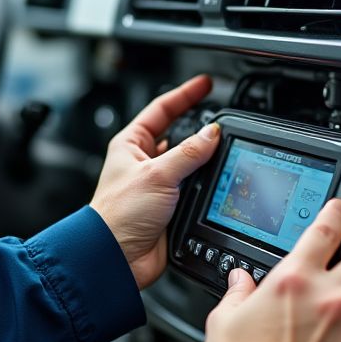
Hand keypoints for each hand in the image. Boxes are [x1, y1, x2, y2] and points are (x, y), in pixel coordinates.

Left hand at [90, 74, 221, 290]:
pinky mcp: (172, 207)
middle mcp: (144, 162)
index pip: (162, 109)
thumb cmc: (118, 215)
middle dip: (200, 129)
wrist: (117, 258)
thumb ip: (188, 152)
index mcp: (131, 144)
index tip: (205, 84)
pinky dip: (208, 186)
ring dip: (205, 161)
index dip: (185, 95)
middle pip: (180, 135)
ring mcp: (159, 184)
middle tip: (223, 120)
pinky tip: (218, 183)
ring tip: (223, 153)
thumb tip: (212, 133)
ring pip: (191, 163)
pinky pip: (196, 189)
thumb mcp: (157, 174)